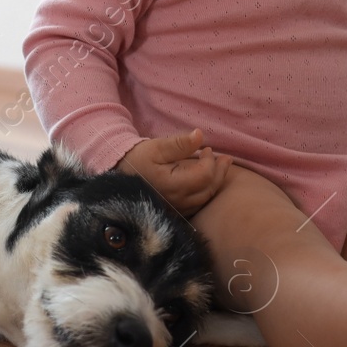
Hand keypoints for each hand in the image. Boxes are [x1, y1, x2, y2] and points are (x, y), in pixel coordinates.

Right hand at [116, 128, 232, 215]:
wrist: (121, 172)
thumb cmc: (138, 158)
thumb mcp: (157, 147)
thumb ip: (179, 143)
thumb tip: (200, 135)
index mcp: (172, 185)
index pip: (203, 176)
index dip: (211, 161)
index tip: (207, 149)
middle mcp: (176, 201)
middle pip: (208, 190)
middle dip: (219, 173)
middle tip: (225, 159)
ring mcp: (176, 209)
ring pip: (205, 199)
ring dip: (215, 183)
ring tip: (221, 168)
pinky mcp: (174, 211)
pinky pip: (197, 205)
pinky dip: (206, 193)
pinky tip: (209, 183)